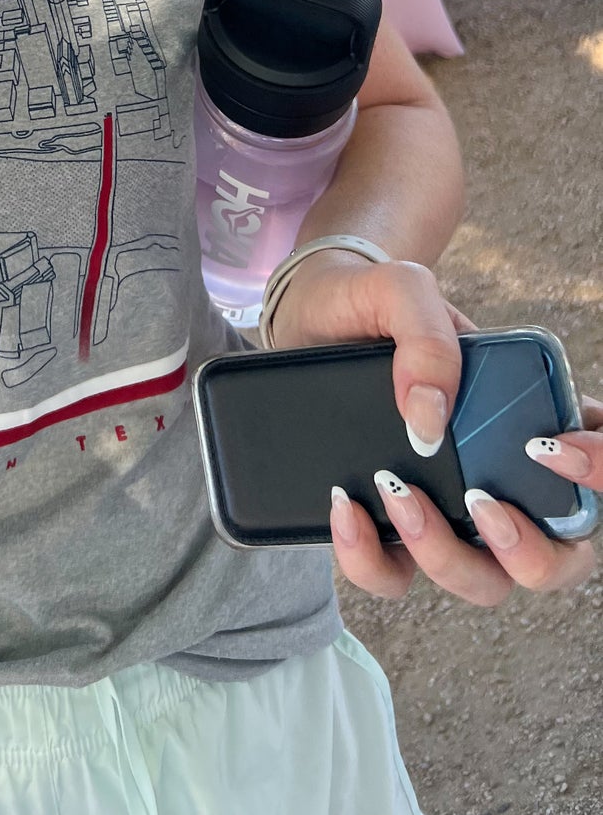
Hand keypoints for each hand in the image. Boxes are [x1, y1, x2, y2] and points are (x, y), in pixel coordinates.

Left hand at [272, 252, 596, 602]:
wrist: (301, 314)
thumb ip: (427, 336)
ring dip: (447, 555)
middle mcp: (498, 477)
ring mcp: (446, 511)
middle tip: (481, 503)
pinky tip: (345, 507)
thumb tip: (430, 421)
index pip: (600, 466)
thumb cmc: (369, 302)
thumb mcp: (402, 291)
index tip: (554, 450)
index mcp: (525, 419)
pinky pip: (393, 576)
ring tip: (395, 490)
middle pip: (556, 559)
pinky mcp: (386, 528)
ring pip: (481, 581)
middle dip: (533, 553)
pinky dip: (370, 557)